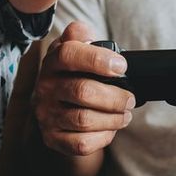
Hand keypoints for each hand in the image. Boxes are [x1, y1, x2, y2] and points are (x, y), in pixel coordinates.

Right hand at [32, 21, 135, 156]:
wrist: (57, 107)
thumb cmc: (73, 73)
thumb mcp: (74, 48)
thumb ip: (80, 34)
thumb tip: (85, 33)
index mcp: (52, 62)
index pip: (68, 54)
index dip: (97, 59)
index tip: (121, 66)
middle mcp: (45, 88)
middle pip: (82, 91)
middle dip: (115, 96)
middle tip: (130, 98)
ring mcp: (46, 114)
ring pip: (84, 119)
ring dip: (113, 118)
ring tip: (125, 113)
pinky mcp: (52, 138)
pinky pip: (81, 143)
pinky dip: (102, 137)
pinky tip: (110, 128)